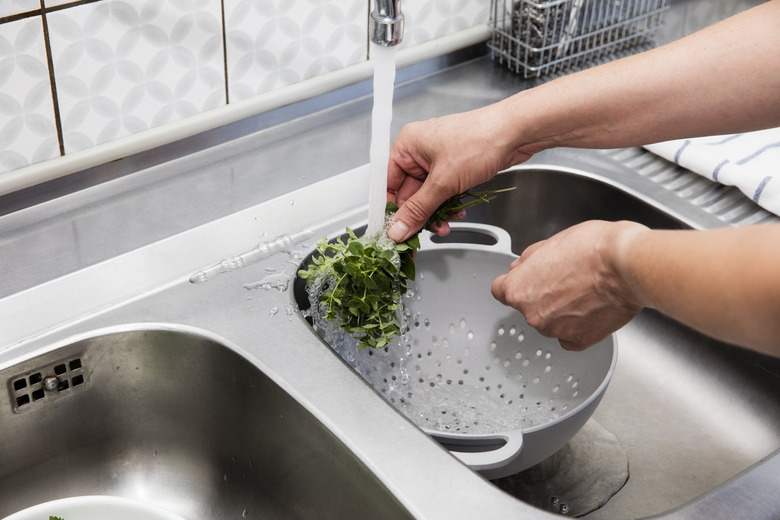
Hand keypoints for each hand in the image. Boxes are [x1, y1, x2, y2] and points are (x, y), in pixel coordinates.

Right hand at [386, 104, 532, 241]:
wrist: (516, 133)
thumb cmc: (480, 140)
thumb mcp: (443, 181)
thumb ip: (418, 209)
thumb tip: (398, 228)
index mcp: (408, 145)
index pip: (388, 182)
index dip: (391, 208)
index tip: (395, 230)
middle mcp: (420, 151)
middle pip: (408, 193)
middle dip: (419, 215)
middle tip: (423, 233)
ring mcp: (438, 160)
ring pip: (427, 196)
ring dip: (436, 213)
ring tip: (445, 224)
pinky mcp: (455, 168)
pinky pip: (443, 193)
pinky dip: (448, 205)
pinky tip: (457, 212)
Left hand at [490, 220, 648, 349]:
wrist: (626, 265)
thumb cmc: (592, 249)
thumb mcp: (550, 242)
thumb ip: (528, 261)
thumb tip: (520, 268)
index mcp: (518, 290)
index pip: (500, 291)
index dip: (514, 283)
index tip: (525, 281)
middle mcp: (532, 315)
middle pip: (528, 307)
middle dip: (542, 295)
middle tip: (566, 279)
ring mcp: (555, 331)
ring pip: (550, 322)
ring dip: (561, 311)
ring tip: (585, 291)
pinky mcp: (580, 341)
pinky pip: (571, 337)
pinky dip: (578, 327)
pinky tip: (591, 310)